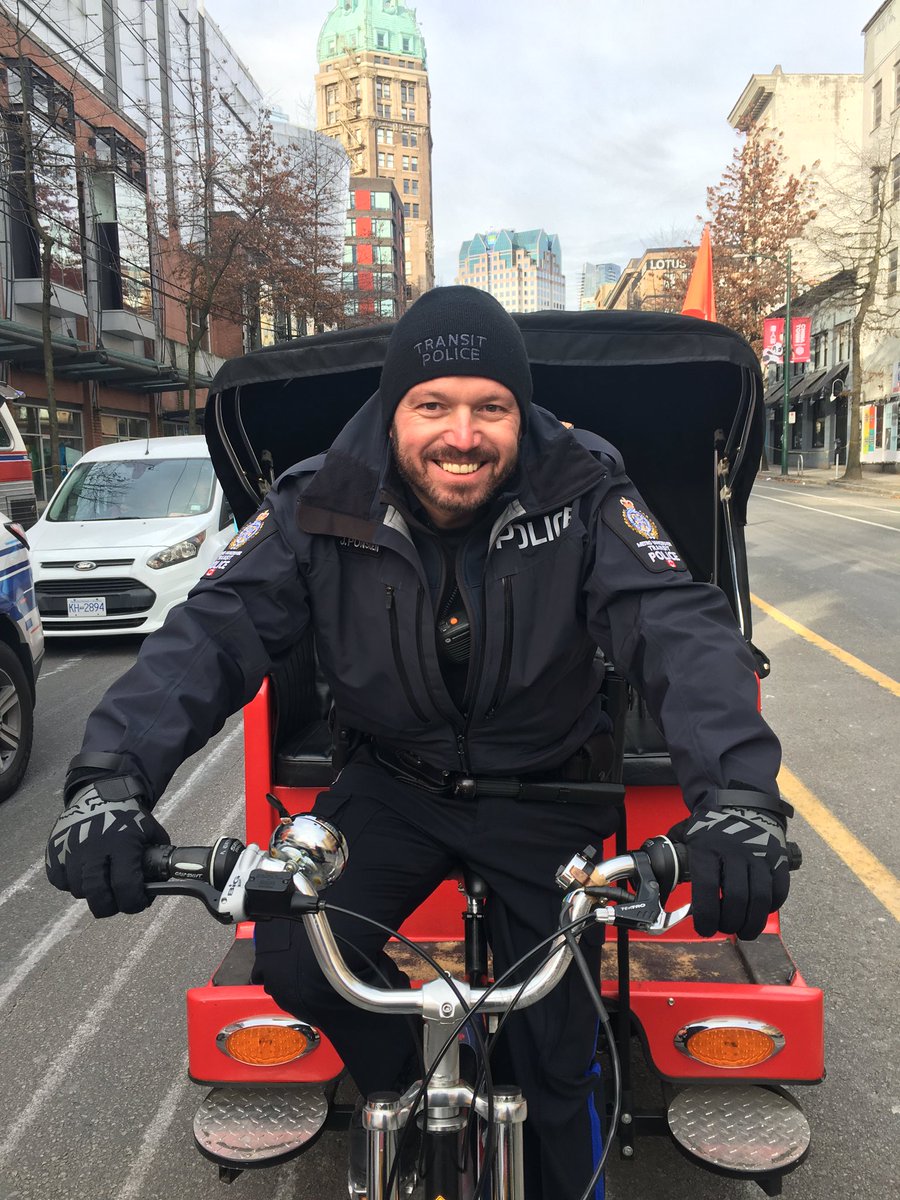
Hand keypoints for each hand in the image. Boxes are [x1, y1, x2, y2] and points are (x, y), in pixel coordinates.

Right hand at [46, 779, 168, 917]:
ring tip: (101, 881)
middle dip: (110, 906)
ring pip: (78, 891)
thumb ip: (158, 858)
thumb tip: (161, 885)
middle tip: (116, 903)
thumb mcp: (151, 832)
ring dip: (91, 892)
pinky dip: (71, 883)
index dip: (134, 903)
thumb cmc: (128, 816)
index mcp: (121, 844)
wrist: (100, 792)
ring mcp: (70, 851)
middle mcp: (93, 849)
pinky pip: (60, 882)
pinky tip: (83, 873)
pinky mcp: (54, 852)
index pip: (125, 886)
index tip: (138, 903)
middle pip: (98, 895)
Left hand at [683, 806, 789, 939]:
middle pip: (736, 898)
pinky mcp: (778, 859)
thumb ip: (672, 857)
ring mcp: (759, 854)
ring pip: (760, 898)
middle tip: (724, 929)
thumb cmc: (710, 827)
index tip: (705, 929)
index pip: (707, 887)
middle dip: (730, 922)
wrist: (742, 803)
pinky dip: (771, 907)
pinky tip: (760, 911)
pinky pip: (779, 890)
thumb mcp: (686, 835)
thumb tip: (657, 883)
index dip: (707, 915)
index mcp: (707, 847)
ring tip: (744, 931)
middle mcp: (735, 851)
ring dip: (752, 922)